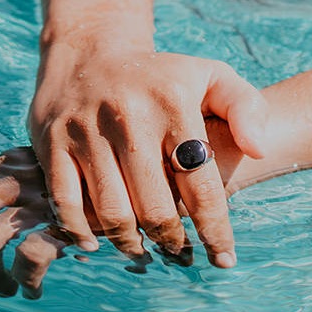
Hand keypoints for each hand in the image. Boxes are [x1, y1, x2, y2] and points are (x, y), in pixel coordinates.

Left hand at [0, 147, 190, 297]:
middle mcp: (15, 181)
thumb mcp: (54, 165)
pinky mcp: (64, 224)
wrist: (144, 160)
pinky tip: (36, 290)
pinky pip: (29, 258)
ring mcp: (38, 204)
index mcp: (7, 164)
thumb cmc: (98, 166)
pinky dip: (26, 280)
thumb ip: (22, 178)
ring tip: (5, 289)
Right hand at [30, 41, 265, 267]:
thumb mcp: (211, 76)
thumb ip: (246, 108)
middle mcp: (129, 117)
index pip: (200, 184)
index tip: (223, 259)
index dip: (215, 229)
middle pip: (154, 207)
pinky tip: (95, 243)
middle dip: (172, 240)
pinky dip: (80, 232)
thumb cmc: (160, 76)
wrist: (89, 51)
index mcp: (173, 104)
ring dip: (130, 243)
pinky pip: (66, 202)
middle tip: (179, 251)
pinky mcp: (52, 142)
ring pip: (111, 211)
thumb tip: (259, 151)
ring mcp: (86, 130)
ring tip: (144, 250)